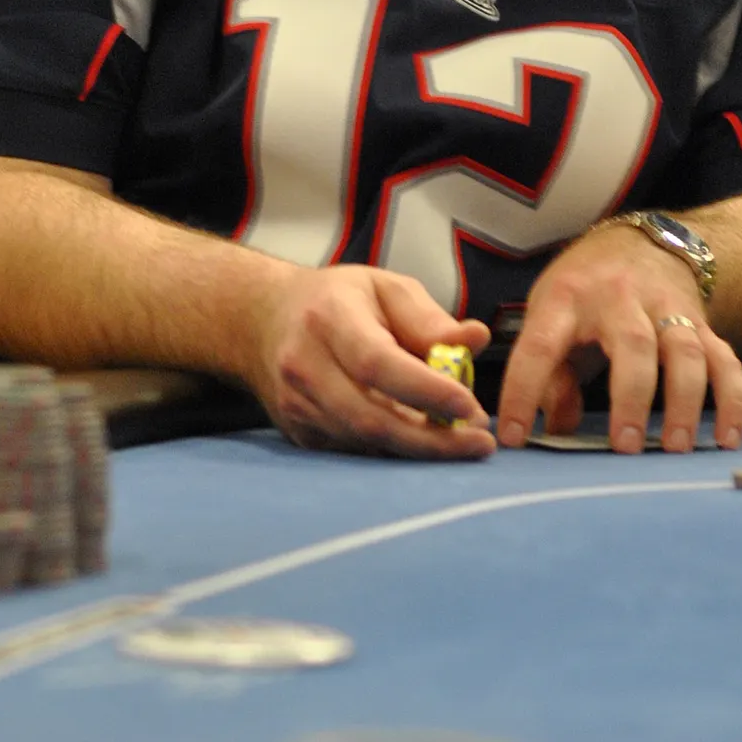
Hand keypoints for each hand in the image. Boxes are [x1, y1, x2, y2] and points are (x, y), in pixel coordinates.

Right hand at [245, 262, 494, 459]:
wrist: (261, 321)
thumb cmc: (336, 301)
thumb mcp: (385, 289)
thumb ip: (429, 319)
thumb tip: (475, 340)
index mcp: (329, 319)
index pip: (376, 363)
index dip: (425, 389)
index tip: (468, 405)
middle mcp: (305, 365)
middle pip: (370, 417)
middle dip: (431, 439)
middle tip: (479, 443)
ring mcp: (297, 405)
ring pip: (364, 442)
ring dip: (419, 450)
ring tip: (462, 441)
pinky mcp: (299, 433)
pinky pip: (354, 452)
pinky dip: (394, 452)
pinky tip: (423, 442)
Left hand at [496, 228, 741, 455]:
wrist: (639, 243)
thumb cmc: (582, 291)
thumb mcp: (548, 314)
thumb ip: (549, 374)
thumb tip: (557, 429)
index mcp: (567, 299)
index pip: (539, 346)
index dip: (524, 391)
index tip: (517, 436)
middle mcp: (620, 299)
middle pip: (632, 344)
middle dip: (631, 397)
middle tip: (625, 447)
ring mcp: (668, 310)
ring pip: (686, 352)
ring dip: (685, 401)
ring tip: (676, 448)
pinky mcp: (702, 325)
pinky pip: (725, 361)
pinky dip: (731, 400)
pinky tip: (726, 438)